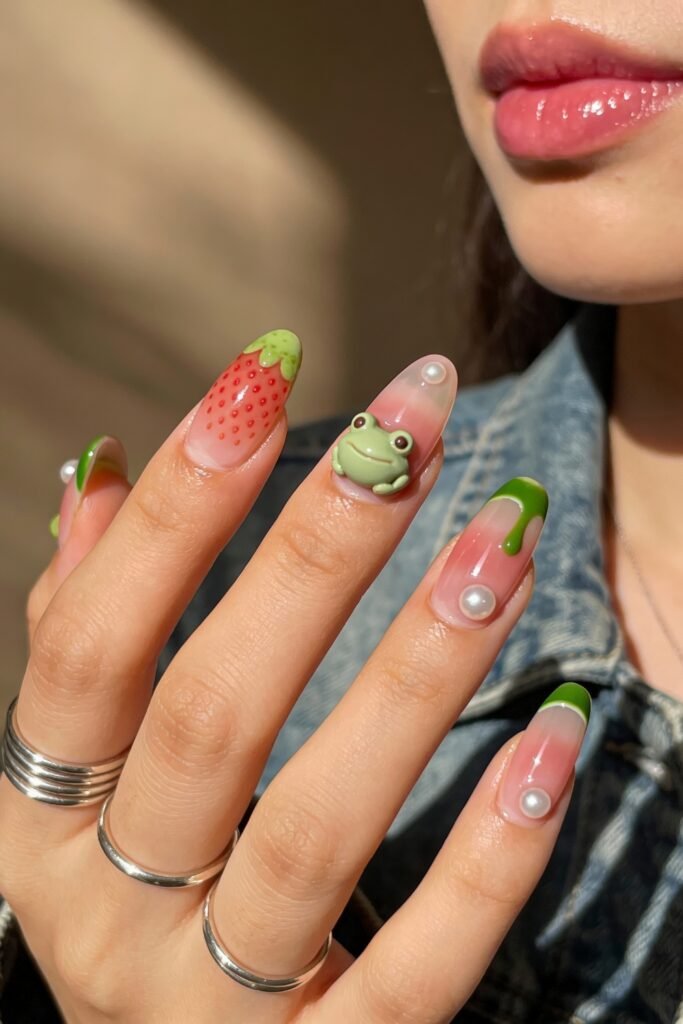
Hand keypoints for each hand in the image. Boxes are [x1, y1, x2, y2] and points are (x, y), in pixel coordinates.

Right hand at [0, 334, 588, 1022]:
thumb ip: (88, 635)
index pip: (89, 646)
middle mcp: (105, 917)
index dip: (171, 506)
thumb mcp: (90, 778)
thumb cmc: (146, 887)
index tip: (264, 370)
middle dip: (315, 551)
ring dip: (417, 671)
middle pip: (211, 713)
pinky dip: (491, 853)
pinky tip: (558, 731)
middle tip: (418, 420)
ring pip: (315, 827)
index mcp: (40, 826)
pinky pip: (417, 968)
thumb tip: (85, 475)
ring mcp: (211, 1010)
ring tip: (506, 537)